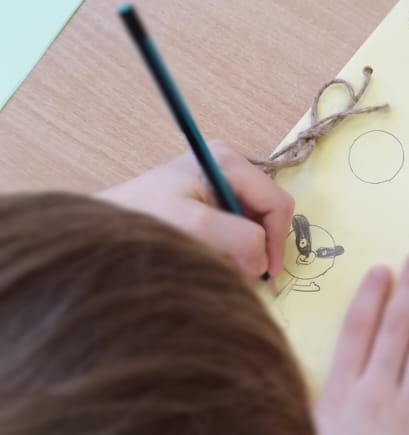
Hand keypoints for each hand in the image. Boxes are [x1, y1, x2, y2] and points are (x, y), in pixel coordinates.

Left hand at [100, 145, 293, 278]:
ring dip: (243, 250)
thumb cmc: (144, 218)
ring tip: (217, 264)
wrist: (106, 225)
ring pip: (253, 224)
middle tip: (239, 273)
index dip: (276, 241)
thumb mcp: (194, 226)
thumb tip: (263, 260)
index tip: (265, 274)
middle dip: (258, 246)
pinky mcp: (207, 201)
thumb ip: (238, 238)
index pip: (276, 202)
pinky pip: (236, 228)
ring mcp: (218, 183)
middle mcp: (228, 166)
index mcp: (228, 161)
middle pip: (267, 213)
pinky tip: (210, 256)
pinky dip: (230, 248)